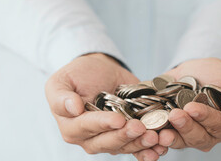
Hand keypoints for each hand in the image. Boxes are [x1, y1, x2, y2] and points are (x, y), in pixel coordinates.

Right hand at [45, 53, 166, 159]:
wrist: (99, 71)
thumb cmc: (77, 75)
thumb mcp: (61, 81)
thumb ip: (61, 97)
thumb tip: (73, 108)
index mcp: (71, 126)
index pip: (86, 127)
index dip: (103, 124)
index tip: (118, 119)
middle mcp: (89, 137)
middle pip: (107, 142)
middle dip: (125, 136)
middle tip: (140, 127)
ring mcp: (109, 138)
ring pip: (124, 147)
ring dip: (140, 144)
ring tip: (155, 137)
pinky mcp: (126, 136)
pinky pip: (136, 147)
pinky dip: (148, 149)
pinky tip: (160, 147)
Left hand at [158, 58, 220, 151]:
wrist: (194, 72)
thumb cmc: (218, 76)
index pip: (218, 125)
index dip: (205, 117)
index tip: (192, 108)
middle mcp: (209, 135)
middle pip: (198, 137)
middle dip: (186, 126)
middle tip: (175, 115)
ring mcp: (188, 135)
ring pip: (181, 141)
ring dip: (171, 137)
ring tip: (162, 132)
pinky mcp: (172, 131)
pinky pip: (165, 137)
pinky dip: (158, 136)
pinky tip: (152, 132)